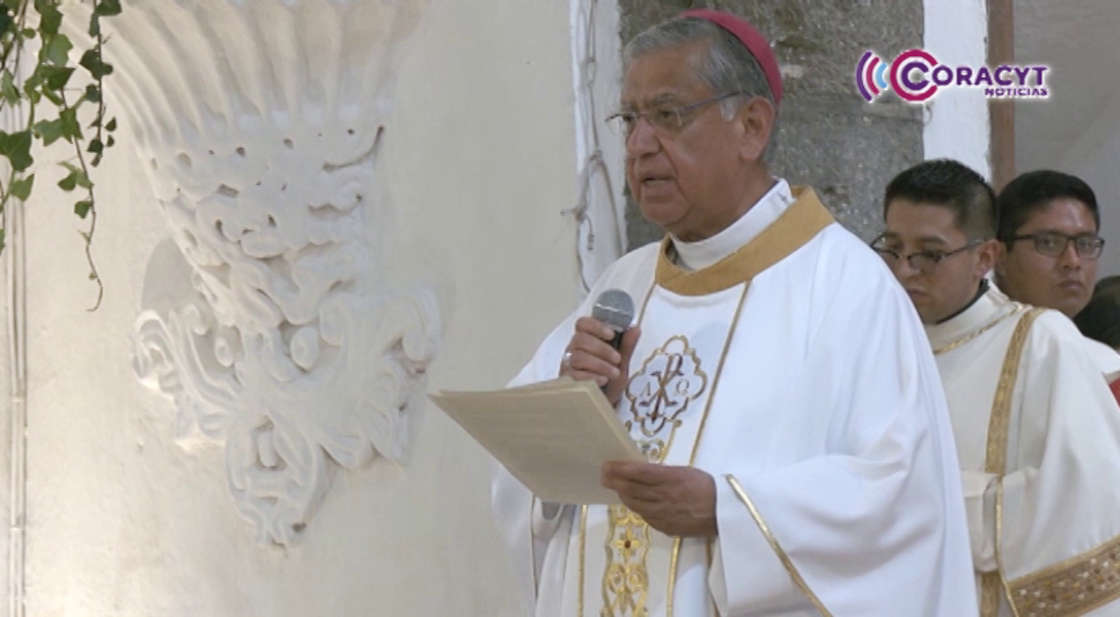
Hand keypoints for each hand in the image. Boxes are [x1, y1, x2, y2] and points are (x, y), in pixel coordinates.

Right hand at [560, 317, 639, 405]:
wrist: (604, 404)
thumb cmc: (610, 380)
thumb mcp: (622, 363)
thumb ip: (626, 346)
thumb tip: (635, 328)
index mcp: (586, 340)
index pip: (583, 324)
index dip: (595, 326)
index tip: (611, 334)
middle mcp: (573, 350)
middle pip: (580, 339)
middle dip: (602, 349)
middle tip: (617, 359)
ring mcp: (568, 366)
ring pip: (578, 357)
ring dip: (600, 364)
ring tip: (614, 374)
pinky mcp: (566, 381)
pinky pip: (574, 375)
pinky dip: (591, 376)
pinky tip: (603, 381)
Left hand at [601, 461, 716, 536]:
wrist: (722, 513)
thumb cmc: (705, 487)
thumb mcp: (684, 472)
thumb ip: (662, 473)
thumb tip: (641, 472)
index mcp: (670, 479)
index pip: (638, 473)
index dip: (620, 468)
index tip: (608, 464)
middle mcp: (663, 497)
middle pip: (631, 489)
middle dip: (614, 481)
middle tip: (603, 475)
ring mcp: (663, 514)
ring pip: (635, 504)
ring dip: (623, 495)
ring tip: (616, 488)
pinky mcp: (665, 528)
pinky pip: (645, 516)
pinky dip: (637, 508)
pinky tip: (633, 503)